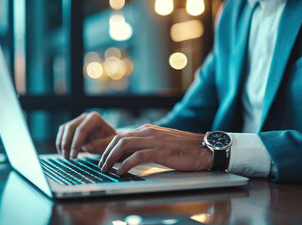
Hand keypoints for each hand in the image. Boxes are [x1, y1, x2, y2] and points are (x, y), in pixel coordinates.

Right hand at [56, 112, 115, 158]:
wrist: (107, 138)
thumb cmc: (109, 140)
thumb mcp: (109, 143)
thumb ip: (101, 145)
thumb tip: (87, 148)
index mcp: (95, 119)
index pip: (82, 129)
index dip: (76, 143)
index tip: (74, 155)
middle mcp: (85, 117)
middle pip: (71, 127)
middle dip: (67, 144)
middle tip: (68, 157)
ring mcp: (78, 120)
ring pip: (64, 129)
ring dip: (62, 143)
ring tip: (66, 157)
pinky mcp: (72, 125)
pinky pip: (62, 132)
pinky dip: (60, 142)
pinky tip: (63, 153)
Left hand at [98, 124, 212, 174]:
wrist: (203, 148)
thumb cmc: (183, 148)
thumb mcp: (160, 144)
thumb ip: (145, 146)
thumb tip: (129, 156)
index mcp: (147, 130)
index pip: (120, 135)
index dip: (106, 145)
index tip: (98, 155)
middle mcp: (148, 132)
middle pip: (118, 139)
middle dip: (105, 152)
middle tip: (100, 165)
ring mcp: (154, 140)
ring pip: (124, 145)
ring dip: (111, 158)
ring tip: (107, 168)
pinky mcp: (160, 150)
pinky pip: (137, 156)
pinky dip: (126, 164)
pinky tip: (121, 172)